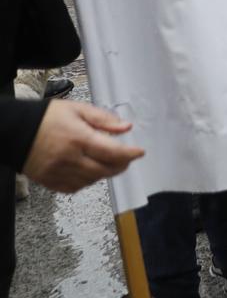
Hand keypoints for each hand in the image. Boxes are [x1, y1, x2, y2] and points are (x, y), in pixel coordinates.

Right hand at [22, 100, 142, 191]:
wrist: (14, 131)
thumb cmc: (46, 118)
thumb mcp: (78, 109)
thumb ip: (103, 119)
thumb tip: (126, 127)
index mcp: (78, 138)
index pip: (112, 152)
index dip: (130, 154)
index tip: (140, 152)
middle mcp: (69, 158)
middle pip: (105, 170)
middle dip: (121, 165)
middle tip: (127, 158)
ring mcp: (58, 172)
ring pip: (92, 180)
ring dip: (104, 173)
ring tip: (107, 162)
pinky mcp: (49, 181)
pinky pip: (75, 188)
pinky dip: (86, 181)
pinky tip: (89, 171)